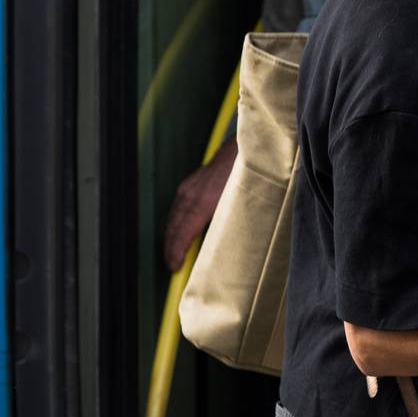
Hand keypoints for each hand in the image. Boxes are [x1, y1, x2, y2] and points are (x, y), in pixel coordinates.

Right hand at [163, 137, 237, 268]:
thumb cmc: (248, 177)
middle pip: (173, 226)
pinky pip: (177, 207)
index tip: (174, 267)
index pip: (182, 233)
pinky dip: (174, 222)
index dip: (176, 252)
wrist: (246, 149)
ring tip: (173, 252)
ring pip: (172, 216)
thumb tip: (222, 247)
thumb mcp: (241, 205)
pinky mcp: (191, 183)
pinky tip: (178, 230)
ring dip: (170, 235)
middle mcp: (192, 194)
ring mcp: (189, 187)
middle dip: (170, 247)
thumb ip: (229, 225)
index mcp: (204, 202)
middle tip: (172, 265)